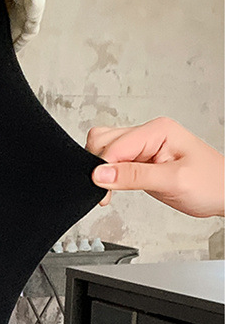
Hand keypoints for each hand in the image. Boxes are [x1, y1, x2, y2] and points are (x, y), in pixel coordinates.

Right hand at [86, 117, 223, 217]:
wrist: (225, 193)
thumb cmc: (211, 183)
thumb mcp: (172, 181)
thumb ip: (133, 176)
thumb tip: (100, 174)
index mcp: (158, 130)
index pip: (114, 145)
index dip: (103, 168)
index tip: (102, 190)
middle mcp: (149, 134)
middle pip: (103, 141)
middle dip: (98, 167)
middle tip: (106, 192)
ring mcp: (144, 146)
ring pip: (105, 150)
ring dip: (102, 171)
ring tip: (110, 191)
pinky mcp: (141, 161)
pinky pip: (115, 162)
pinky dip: (109, 176)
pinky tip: (115, 188)